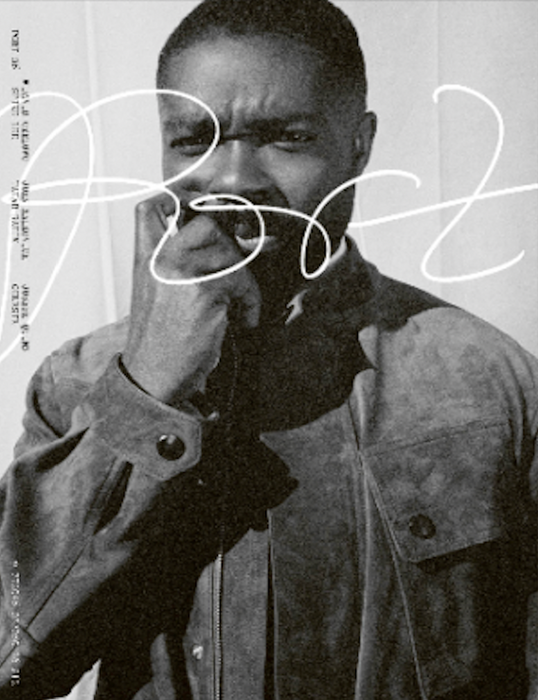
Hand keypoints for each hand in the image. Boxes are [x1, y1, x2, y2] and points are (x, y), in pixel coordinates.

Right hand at [122, 192, 260, 405]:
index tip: (203, 210)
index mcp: (145, 259)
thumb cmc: (161, 341)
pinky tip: (243, 320)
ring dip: (245, 281)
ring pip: (230, 252)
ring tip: (240, 307)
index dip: (179, 199)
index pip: (150, 208)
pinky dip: (250, 302)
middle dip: (230, 245)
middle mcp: (159, 260)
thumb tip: (222, 239)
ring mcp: (180, 272)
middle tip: (236, 272)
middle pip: (206, 222)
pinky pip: (241, 280)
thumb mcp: (158, 294)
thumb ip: (178, 264)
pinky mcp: (202, 291)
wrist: (153, 377)